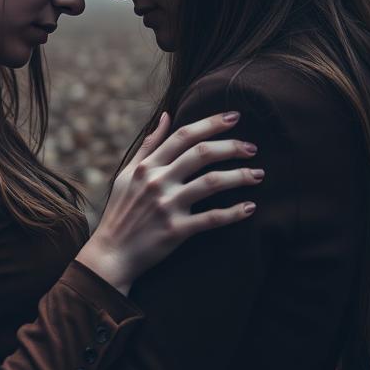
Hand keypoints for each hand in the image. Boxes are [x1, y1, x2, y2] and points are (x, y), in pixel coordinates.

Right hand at [75, 111, 262, 295]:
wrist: (111, 253)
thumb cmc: (121, 211)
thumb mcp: (127, 174)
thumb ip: (149, 145)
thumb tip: (167, 115)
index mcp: (147, 166)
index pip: (184, 136)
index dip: (211, 123)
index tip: (234, 117)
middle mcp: (157, 182)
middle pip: (202, 154)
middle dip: (232, 146)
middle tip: (252, 148)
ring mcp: (167, 206)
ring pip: (212, 183)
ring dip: (240, 176)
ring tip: (258, 174)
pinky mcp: (176, 230)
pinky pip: (212, 218)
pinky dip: (234, 212)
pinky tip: (250, 207)